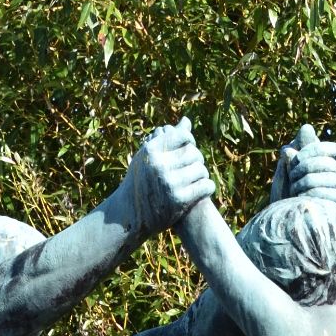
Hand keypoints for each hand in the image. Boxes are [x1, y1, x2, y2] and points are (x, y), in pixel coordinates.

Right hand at [123, 116, 215, 233]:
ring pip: (201, 170)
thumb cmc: (140, 182)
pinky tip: (201, 190)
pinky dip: (207, 188)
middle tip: (192, 169)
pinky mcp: (179, 200)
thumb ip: (167, 139)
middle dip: (196, 160)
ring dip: (202, 175)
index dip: (189, 141)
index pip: (183, 136)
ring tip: (195, 179)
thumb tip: (187, 120)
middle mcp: (159, 165)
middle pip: (194, 153)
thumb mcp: (147, 157)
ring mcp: (169, 183)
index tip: (188, 149)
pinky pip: (205, 186)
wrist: (129, 215)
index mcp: (151, 151)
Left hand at [269, 123, 335, 215]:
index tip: (295, 157)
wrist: (286, 229)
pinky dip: (316, 194)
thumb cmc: (285, 201)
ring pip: (333, 178)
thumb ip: (294, 154)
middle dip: (308, 166)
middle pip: (331, 163)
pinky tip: (302, 198)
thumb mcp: (285, 174)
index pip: (334, 150)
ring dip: (308, 181)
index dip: (315, 149)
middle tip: (291, 175)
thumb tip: (305, 128)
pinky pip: (334, 196)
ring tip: (294, 190)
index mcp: (331, 169)